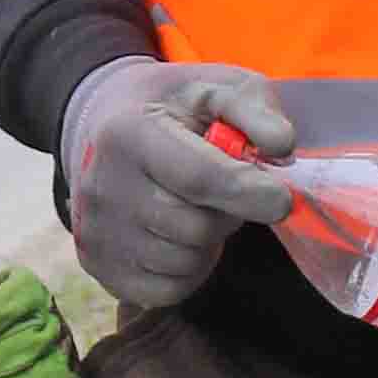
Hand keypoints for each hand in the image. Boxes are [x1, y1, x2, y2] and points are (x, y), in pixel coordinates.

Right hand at [60, 58, 295, 309]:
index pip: (199, 178)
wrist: (103, 122)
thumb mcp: (215, 87)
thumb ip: (255, 109)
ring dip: (208, 241)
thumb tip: (282, 146)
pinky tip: (179, 236)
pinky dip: (188, 270)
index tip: (282, 198)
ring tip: (196, 208)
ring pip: (184, 262)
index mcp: (129, 133)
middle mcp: (102, 186)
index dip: (251, 193)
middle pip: (195, 228)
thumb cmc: (170, 108)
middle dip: (227, 213)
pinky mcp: (98, 266)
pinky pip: (168, 290)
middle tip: (225, 191)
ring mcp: (95, 231)